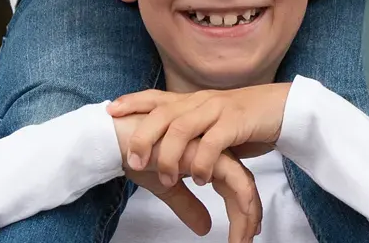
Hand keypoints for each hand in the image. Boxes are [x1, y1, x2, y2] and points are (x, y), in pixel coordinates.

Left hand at [109, 85, 290, 186]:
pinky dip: (203, 162)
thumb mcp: (211, 122)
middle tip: (135, 162)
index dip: (133, 102)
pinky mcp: (236, 122)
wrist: (282, 107)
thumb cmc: (244, 119)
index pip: (157, 97)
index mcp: (193, 100)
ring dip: (171, 155)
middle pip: (163, 114)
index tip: (110, 111)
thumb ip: (190, 130)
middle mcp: (201, 101)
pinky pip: (213, 142)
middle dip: (144, 137)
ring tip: (168, 179)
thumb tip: (164, 144)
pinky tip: (202, 179)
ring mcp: (218, 110)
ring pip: (183, 128)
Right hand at [120, 134, 262, 242]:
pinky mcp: (207, 151)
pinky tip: (237, 220)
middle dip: (250, 215)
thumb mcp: (166, 188)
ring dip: (247, 214)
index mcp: (206, 157)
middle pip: (243, 184)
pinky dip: (240, 201)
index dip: (243, 210)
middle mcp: (213, 152)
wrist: (117, 137)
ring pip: (243, 183)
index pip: (234, 184)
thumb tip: (204, 229)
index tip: (246, 234)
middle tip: (248, 240)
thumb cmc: (137, 154)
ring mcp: (212, 149)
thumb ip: (188, 205)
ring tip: (243, 240)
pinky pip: (233, 178)